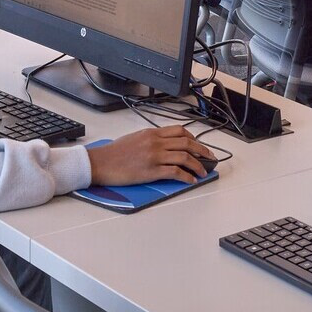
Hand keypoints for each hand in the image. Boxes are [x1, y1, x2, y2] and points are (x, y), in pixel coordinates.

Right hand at [86, 125, 215, 186]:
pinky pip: (175, 172)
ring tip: (204, 171)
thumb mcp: (135, 138)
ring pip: (184, 157)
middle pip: (186, 142)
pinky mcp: (152, 171)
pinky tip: (191, 180)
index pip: (179, 130)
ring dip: (198, 165)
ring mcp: (155, 156)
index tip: (198, 144)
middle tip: (210, 157)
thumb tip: (164, 144)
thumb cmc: (114, 152)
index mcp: (152, 133)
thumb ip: (151, 138)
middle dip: (202, 150)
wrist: (101, 162)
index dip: (193, 137)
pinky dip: (187, 176)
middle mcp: (156, 142)